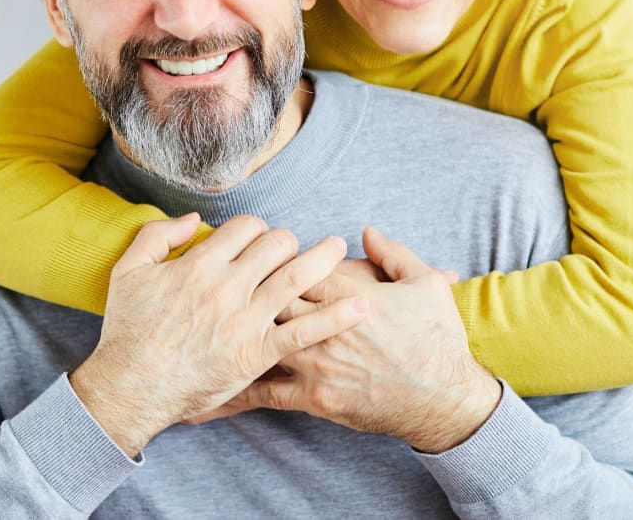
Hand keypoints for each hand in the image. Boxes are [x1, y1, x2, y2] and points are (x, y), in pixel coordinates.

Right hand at [69, 213, 368, 456]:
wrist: (130, 386)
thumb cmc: (128, 328)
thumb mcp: (129, 269)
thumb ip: (160, 234)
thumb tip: (194, 219)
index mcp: (200, 263)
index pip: (247, 227)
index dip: (257, 228)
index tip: (257, 240)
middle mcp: (227, 286)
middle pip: (277, 244)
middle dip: (289, 240)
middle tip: (294, 248)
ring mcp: (245, 321)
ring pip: (297, 276)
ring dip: (325, 258)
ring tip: (340, 249)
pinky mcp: (256, 354)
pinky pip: (304, 331)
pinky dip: (335, 316)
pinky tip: (360, 305)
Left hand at [198, 227, 499, 453]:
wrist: (445, 399)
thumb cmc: (436, 339)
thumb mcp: (423, 284)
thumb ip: (391, 254)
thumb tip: (365, 231)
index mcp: (345, 291)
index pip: (295, 264)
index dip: (270, 253)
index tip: (251, 247)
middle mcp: (322, 324)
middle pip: (267, 295)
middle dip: (240, 285)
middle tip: (214, 277)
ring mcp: (315, 362)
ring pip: (259, 338)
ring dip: (226, 330)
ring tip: (187, 323)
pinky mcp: (314, 396)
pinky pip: (265, 394)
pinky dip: (232, 392)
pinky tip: (203, 393)